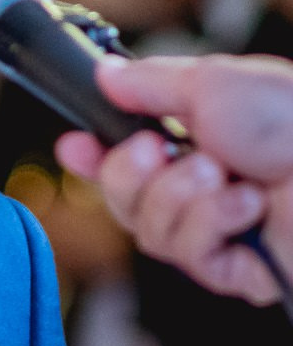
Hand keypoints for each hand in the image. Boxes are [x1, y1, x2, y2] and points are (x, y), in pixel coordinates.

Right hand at [56, 54, 292, 303]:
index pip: (127, 157)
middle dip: (131, 176)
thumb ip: (147, 82)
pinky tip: (244, 208)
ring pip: (149, 232)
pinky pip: (189, 258)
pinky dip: (209, 227)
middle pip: (124, 201)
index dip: (94, 157)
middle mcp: (207, 187)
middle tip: (158, 152)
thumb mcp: (209, 81)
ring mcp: (223, 231)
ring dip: (178, 200)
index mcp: (200, 140)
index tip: (75, 145)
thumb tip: (106, 75)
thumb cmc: (292, 119)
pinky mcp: (240, 270)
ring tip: (223, 177)